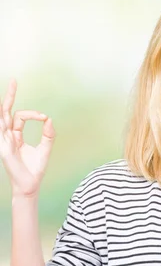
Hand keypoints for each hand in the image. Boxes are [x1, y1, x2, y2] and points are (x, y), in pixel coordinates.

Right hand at [0, 79, 54, 197]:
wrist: (31, 185)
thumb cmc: (36, 169)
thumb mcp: (46, 149)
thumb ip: (48, 135)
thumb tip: (50, 120)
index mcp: (16, 135)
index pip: (20, 116)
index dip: (33, 114)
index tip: (44, 118)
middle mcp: (7, 136)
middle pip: (6, 111)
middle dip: (9, 95)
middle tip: (14, 80)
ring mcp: (3, 141)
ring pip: (1, 117)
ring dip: (4, 103)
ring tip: (10, 87)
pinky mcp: (4, 148)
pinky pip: (0, 131)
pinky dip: (1, 120)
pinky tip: (2, 112)